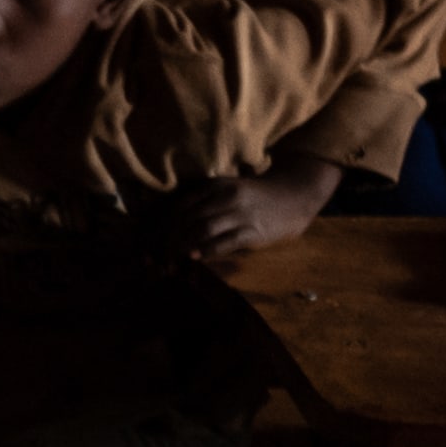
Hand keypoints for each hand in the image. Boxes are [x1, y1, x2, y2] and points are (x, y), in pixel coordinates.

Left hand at [165, 161, 333, 263]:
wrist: (294, 196)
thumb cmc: (255, 198)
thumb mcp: (227, 191)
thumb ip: (203, 203)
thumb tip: (172, 226)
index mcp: (215, 186)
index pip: (180, 206)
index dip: (162, 226)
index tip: (151, 242)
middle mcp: (226, 196)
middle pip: (187, 219)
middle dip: (168, 240)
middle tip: (158, 257)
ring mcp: (240, 213)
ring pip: (202, 229)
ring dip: (183, 246)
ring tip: (172, 260)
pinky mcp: (253, 230)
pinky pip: (225, 242)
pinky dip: (206, 250)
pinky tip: (195, 258)